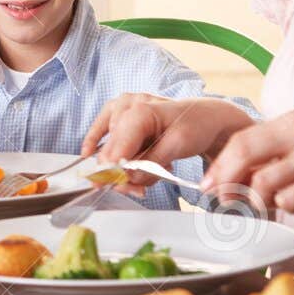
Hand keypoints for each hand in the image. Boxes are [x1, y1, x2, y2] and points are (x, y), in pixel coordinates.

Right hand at [82, 95, 253, 188]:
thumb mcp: (177, 146)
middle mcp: (127, 105)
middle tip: (138, 189)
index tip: (115, 187)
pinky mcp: (119, 112)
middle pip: (111, 150)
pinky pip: (102, 130)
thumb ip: (149, 164)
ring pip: (109, 147)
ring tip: (152, 169)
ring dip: (125, 166)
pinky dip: (101, 147)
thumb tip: (125, 179)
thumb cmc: (195, 125)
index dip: (115, 170)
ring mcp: (122, 107)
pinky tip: (87, 152)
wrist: (205, 116)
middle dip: (123, 174)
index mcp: (141, 110)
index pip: (118, 146)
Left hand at [200, 110, 293, 219]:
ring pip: (263, 181)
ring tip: (276, 202)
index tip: (207, 186)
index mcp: (291, 121)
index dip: (219, 165)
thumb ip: (267, 159)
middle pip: (244, 153)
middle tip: (222, 201)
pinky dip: (286, 207)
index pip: (241, 139)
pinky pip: (287, 199)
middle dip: (226, 181)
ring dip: (261, 200)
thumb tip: (223, 178)